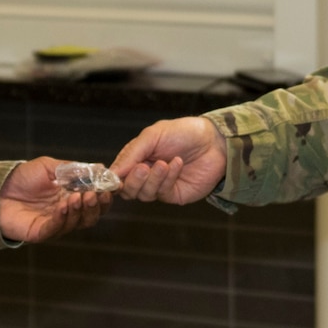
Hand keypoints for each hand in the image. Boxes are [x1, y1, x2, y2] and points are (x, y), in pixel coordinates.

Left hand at [0, 157, 109, 241]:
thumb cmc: (21, 177)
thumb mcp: (49, 166)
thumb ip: (73, 169)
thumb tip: (100, 168)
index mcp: (71, 197)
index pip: (95, 201)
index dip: (104, 196)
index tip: (109, 188)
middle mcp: (66, 213)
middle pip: (90, 216)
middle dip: (95, 206)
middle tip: (93, 195)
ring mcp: (54, 224)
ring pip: (76, 223)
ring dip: (79, 210)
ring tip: (78, 197)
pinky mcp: (40, 233)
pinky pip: (56, 228)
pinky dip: (62, 218)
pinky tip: (64, 206)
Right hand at [111, 117, 225, 203]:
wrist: (214, 140)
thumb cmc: (184, 132)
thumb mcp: (153, 135)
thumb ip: (132, 153)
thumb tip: (112, 172)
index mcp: (136, 158)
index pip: (118, 174)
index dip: (114, 177)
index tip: (114, 176)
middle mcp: (146, 174)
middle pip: (128, 190)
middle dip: (133, 181)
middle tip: (143, 168)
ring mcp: (160, 186)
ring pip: (143, 194)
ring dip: (153, 179)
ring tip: (164, 164)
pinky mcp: (174, 194)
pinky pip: (163, 193)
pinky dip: (168, 178)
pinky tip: (177, 163)